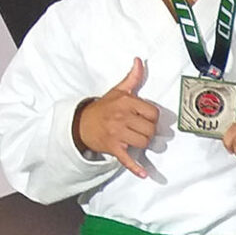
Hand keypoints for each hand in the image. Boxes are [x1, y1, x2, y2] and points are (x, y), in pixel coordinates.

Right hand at [72, 58, 158, 176]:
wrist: (82, 123)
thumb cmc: (104, 108)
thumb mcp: (118, 91)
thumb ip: (132, 78)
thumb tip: (139, 61)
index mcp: (126, 103)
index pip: (153, 113)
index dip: (152, 118)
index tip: (145, 118)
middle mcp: (122, 117)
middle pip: (150, 129)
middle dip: (149, 131)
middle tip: (141, 129)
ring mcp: (117, 133)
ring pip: (144, 142)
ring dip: (144, 143)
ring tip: (136, 139)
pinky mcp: (114, 148)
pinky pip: (128, 159)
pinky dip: (136, 167)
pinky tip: (144, 173)